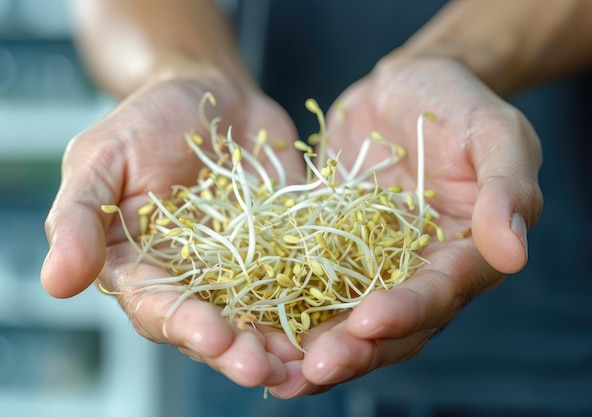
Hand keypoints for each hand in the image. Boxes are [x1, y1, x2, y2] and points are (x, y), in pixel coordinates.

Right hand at [41, 73, 303, 386]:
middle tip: (264, 368)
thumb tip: (56, 284)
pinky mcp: (284, 250)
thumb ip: (79, 217)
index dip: (184, 324)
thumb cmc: (148, 120)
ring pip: (260, 316)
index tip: (214, 337)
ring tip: (306, 363)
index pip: (158, 308)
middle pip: (213, 326)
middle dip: (237, 350)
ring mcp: (242, 268)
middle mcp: (192, 279)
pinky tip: (338, 321)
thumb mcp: (102, 157)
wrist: (214, 96)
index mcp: (141, 267)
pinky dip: (317, 302)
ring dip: (280, 343)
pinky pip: (301, 280)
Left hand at [267, 57, 543, 396]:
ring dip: (314, 349)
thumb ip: (507, 187)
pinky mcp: (331, 250)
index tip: (370, 320)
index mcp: (464, 255)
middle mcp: (417, 273)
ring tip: (277, 371)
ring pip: (345, 321)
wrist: (406, 88)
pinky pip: (308, 286)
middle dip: (354, 350)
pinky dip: (285, 312)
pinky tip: (253, 331)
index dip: (407, 311)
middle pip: (390, 327)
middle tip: (315, 367)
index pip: (440, 294)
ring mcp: (371, 266)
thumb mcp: (495, 133)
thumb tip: (514, 254)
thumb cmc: (460, 103)